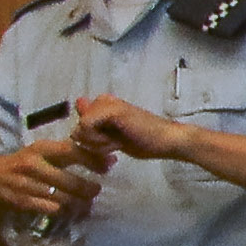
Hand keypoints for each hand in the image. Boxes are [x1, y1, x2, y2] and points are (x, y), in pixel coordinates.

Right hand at [0, 120, 116, 235]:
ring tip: (86, 204)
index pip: (71, 151)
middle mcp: (32, 165)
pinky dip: (64, 212)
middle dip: (87, 189)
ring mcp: (25, 184)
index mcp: (40, 149)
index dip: (93, 158)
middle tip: (96, 191)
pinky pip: (50, 209)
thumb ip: (70, 153)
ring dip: (78, 203)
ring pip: (61, 198)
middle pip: (69, 180)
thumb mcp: (43, 153)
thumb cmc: (24, 164)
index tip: (109, 165)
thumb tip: (108, 157)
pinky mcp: (20, 201)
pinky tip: (71, 211)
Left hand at [72, 96, 205, 171]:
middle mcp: (103, 100)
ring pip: (80, 129)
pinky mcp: (109, 110)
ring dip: (97, 143)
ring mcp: (106, 103)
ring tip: (118, 143)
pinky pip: (86, 127)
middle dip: (93, 143)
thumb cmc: (146, 141)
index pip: (79, 124)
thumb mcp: (112, 136)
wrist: (167, 140)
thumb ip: (93, 125)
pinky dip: (98, 141)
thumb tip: (78, 105)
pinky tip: (116, 142)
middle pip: (77, 128)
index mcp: (104, 105)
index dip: (91, 141)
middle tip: (117, 144)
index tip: (111, 144)